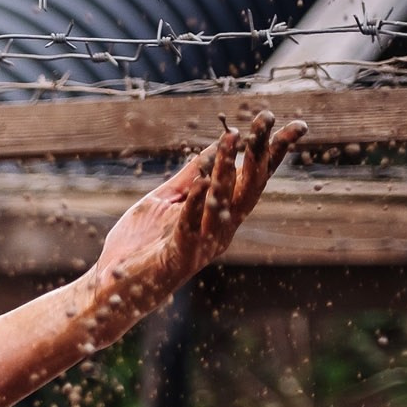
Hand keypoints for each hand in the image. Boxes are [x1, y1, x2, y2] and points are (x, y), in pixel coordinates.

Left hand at [87, 111, 302, 333]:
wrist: (112, 286)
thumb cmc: (139, 244)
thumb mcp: (166, 200)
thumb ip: (191, 175)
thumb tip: (219, 142)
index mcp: (222, 216)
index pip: (253, 179)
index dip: (273, 152)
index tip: (295, 124)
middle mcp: (221, 230)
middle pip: (248, 188)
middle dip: (259, 153)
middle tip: (267, 121)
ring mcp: (202, 245)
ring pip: (222, 205)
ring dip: (227, 171)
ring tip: (232, 140)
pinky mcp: (179, 257)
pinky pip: (190, 227)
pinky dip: (196, 204)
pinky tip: (201, 181)